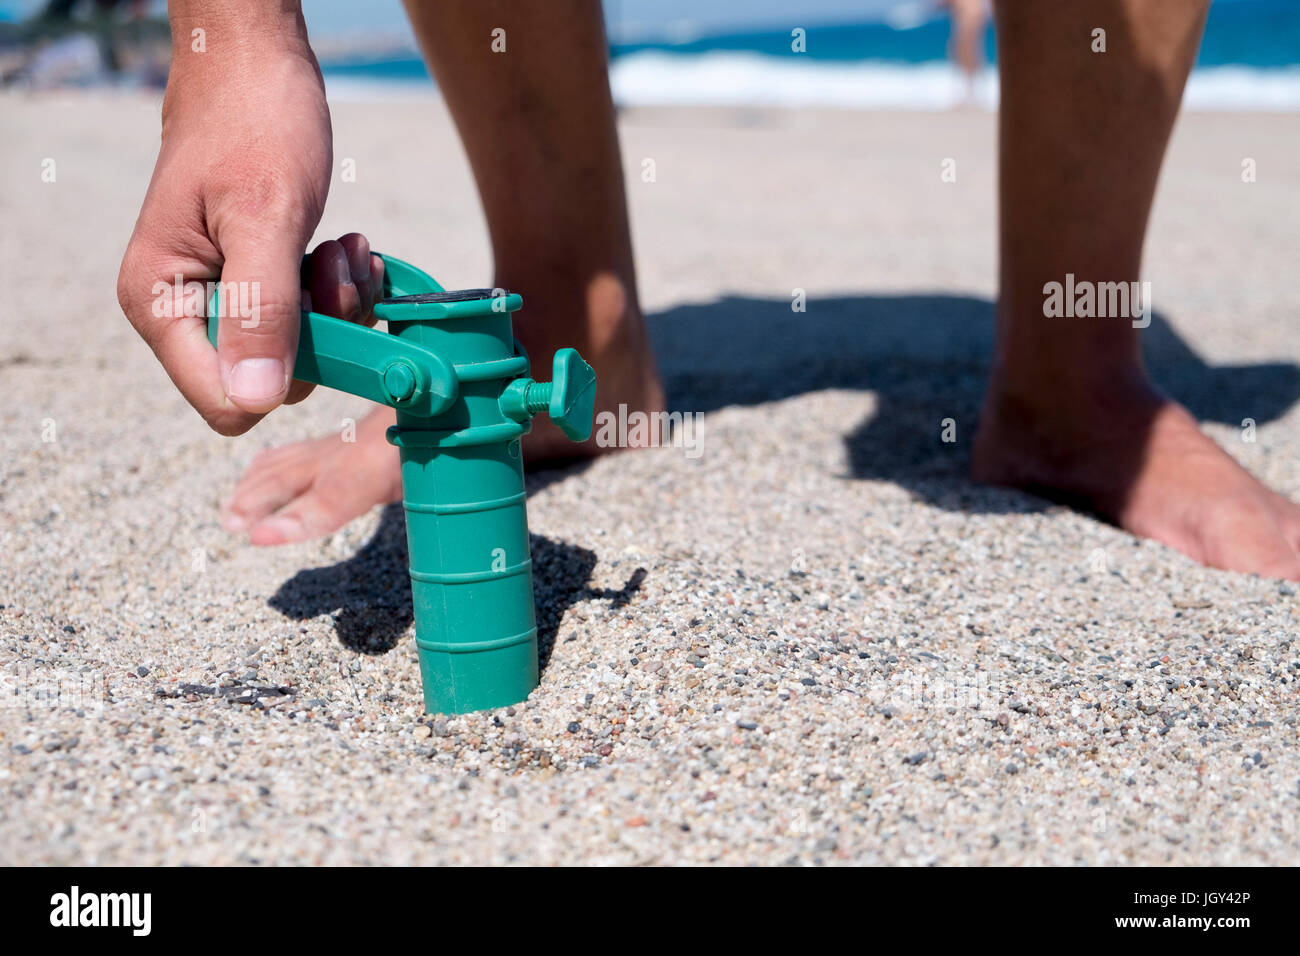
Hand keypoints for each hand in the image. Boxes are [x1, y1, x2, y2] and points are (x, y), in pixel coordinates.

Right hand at [116, 10, 368, 433]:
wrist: (258, 69)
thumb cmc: (252, 125)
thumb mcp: (265, 217)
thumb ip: (261, 310)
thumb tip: (255, 399)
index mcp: (162, 303)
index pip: (226, 402)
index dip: (283, 377)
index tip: (315, 312)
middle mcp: (187, 312)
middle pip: (274, 382)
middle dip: (320, 329)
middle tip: (329, 261)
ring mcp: (225, 301)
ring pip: (303, 353)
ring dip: (338, 303)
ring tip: (338, 244)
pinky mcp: (260, 286)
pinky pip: (314, 321)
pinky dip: (340, 289)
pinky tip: (341, 246)